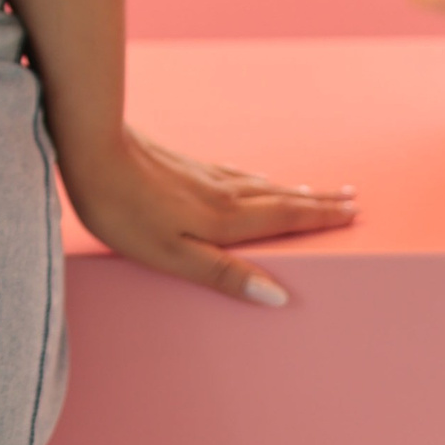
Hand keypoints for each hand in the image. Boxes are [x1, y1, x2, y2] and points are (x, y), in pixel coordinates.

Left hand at [57, 122, 355, 304]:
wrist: (90, 149)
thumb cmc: (123, 212)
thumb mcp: (171, 256)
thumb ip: (224, 275)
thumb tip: (278, 295)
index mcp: (224, 220)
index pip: (286, 217)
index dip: (321, 217)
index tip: (353, 212)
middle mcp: (222, 194)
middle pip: (282, 197)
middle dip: (318, 201)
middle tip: (352, 197)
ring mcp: (202, 175)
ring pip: (260, 184)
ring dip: (293, 189)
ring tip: (316, 192)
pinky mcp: (182, 165)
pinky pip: (236, 175)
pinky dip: (258, 180)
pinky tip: (254, 179)